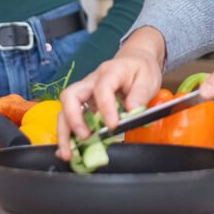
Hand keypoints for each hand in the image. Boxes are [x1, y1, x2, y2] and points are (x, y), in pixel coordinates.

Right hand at [55, 27, 165, 161]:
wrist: (134, 60)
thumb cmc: (140, 69)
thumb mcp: (148, 78)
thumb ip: (140, 94)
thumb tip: (131, 110)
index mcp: (110, 72)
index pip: (102, 88)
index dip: (105, 107)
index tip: (113, 125)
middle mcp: (91, 82)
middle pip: (70, 96)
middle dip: (73, 119)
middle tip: (84, 137)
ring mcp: (85, 94)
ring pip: (64, 110)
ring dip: (65, 132)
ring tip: (69, 153)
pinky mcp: (84, 105)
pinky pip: (70, 119)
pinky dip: (67, 136)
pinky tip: (69, 151)